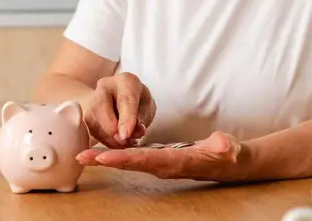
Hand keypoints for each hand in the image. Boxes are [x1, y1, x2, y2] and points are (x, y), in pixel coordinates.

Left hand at [75, 131, 244, 180]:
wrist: (229, 163)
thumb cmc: (228, 154)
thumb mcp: (229, 148)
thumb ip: (225, 147)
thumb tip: (223, 146)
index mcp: (176, 162)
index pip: (146, 160)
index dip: (124, 158)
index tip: (104, 157)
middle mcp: (163, 166)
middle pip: (130, 163)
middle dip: (105, 160)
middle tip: (82, 157)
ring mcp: (160, 165)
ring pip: (129, 161)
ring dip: (106, 159)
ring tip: (84, 155)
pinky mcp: (159, 160)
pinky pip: (134, 158)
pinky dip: (116, 156)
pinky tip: (102, 152)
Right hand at [85, 72, 155, 148]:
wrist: (121, 99)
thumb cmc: (138, 102)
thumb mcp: (147, 108)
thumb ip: (142, 119)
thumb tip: (135, 133)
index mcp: (126, 81)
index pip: (125, 100)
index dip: (126, 119)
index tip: (126, 135)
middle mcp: (105, 86)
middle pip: (102, 108)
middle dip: (114, 131)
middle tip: (127, 141)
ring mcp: (92, 100)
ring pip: (96, 123)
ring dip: (111, 139)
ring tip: (127, 141)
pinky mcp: (86, 116)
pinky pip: (93, 132)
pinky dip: (106, 141)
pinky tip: (118, 141)